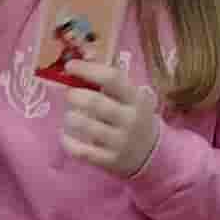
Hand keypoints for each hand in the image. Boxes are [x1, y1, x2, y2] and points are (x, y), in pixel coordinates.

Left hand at [57, 54, 163, 179]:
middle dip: (75, 95)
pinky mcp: (109, 160)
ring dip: (71, 117)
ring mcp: (120, 142)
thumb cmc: (132, 117)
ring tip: (72, 116)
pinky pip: (80, 150)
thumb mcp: (130, 97)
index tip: (69, 66)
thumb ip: (109, 81)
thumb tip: (79, 59)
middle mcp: (130, 119)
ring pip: (85, 125)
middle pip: (95, 102)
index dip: (88, 69)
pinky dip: (68, 141)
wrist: (151, 154)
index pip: (112, 78)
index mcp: (136, 99)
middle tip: (70, 95)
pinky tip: (67, 136)